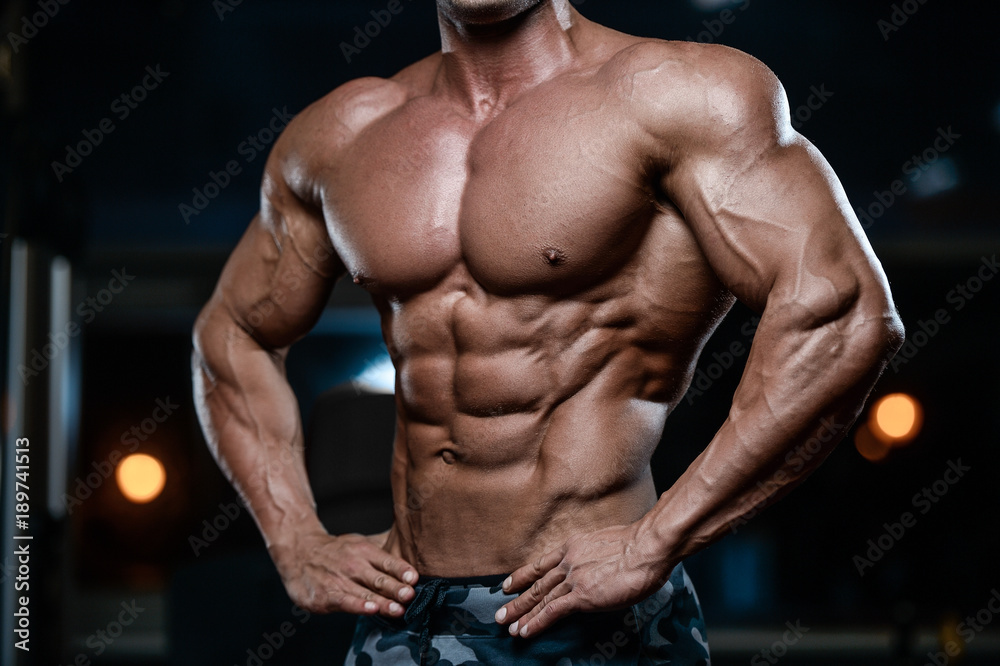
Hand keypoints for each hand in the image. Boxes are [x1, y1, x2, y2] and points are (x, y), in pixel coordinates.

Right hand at [272, 529, 417, 616]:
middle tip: (410, 595)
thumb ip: (383, 547)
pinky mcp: (327, 595)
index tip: (414, 578)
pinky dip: (358, 606)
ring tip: (398, 609)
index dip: (401, 570)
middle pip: (379, 578)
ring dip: (383, 601)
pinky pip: (345, 601)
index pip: (388, 561)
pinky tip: (370, 609)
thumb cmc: (335, 550)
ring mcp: (340, 580)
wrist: (299, 551)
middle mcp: (354, 564)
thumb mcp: (359, 542)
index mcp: (365, 551)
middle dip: (396, 588)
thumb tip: (411, 542)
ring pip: (365, 593)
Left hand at [493, 523, 668, 637]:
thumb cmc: (638, 545)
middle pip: (536, 583)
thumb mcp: (607, 542)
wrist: (647, 547)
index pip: (542, 564)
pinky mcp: (582, 596)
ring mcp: (573, 579)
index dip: (523, 575)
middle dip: (516, 599)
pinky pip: (553, 611)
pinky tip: (526, 631)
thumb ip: (595, 555)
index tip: (508, 584)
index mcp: (574, 546)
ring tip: (507, 625)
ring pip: (540, 598)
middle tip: (500, 612)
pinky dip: (537, 623)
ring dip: (522, 614)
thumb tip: (598, 565)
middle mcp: (568, 561)